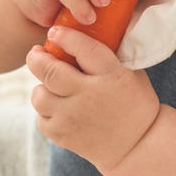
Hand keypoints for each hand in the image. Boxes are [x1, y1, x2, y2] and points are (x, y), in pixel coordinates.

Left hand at [27, 26, 159, 170]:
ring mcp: (73, 117)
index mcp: (110, 75)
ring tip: (51, 86)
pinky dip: (45, 111)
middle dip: (37, 58)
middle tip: (36, 53)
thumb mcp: (129, 72)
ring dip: (42, 87)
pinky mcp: (63, 135)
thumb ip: (105, 54)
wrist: (138, 145)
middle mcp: (89, 96)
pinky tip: (58, 108)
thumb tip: (80, 29)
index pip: (82, 48)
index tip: (55, 32)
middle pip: (50, 71)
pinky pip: (41, 118)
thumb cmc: (133, 101)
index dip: (64, 36)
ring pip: (39, 95)